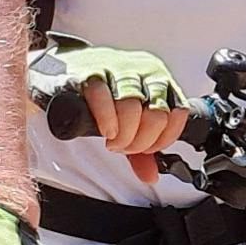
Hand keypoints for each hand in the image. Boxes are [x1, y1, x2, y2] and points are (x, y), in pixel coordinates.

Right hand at [32, 42, 188, 176]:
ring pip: (132, 107)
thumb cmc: (104, 97)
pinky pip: (103, 96)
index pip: (178, 113)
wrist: (67, 73)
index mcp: (160, 80)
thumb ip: (143, 147)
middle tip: (123, 146)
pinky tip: (105, 130)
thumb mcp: (129, 121)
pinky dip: (106, 119)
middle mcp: (144, 71)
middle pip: (156, 114)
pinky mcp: (91, 72)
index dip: (162, 139)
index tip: (146, 149)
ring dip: (123, 134)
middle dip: (140, 141)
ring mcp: (118, 69)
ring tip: (112, 140)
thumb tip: (151, 175)